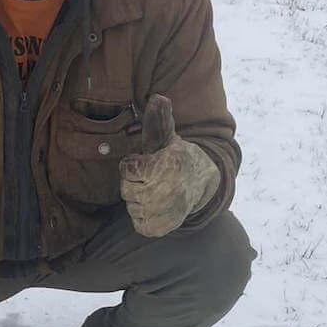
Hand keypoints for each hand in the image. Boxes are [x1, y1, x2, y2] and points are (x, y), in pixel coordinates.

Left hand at [120, 95, 219, 237]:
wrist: (200, 185)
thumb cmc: (174, 158)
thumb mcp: (166, 138)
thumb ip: (159, 119)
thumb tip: (157, 96)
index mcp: (164, 167)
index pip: (127, 169)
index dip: (135, 165)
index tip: (148, 163)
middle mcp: (165, 192)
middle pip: (126, 189)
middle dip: (135, 182)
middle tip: (152, 178)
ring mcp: (163, 213)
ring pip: (131, 206)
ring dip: (139, 200)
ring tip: (157, 191)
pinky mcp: (159, 229)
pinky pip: (137, 223)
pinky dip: (143, 216)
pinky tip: (156, 207)